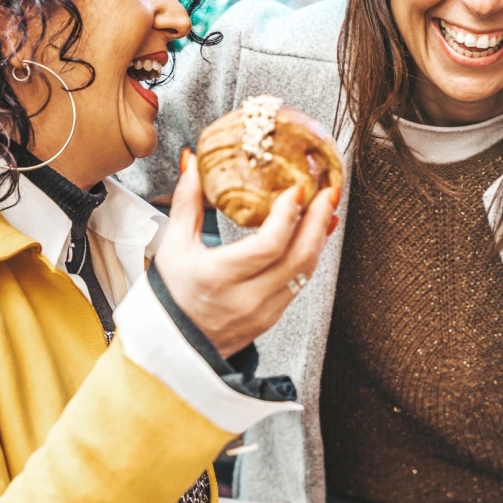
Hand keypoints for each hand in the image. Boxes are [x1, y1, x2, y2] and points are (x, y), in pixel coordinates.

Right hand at [153, 148, 336, 357]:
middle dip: (318, 220)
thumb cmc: (173, 293)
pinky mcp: (274, 316)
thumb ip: (187, 201)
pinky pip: (301, 282)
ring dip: (320, 236)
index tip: (297, 190)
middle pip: (297, 258)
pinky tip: (318, 233)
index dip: (288, 217)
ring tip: (328, 206)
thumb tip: (192, 160)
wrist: (175, 343)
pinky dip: (312, 255)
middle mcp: (246, 297)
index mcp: (219, 277)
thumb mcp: (174, 245)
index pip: (267, 247)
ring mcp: (264, 310)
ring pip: (305, 271)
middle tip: (329, 189)